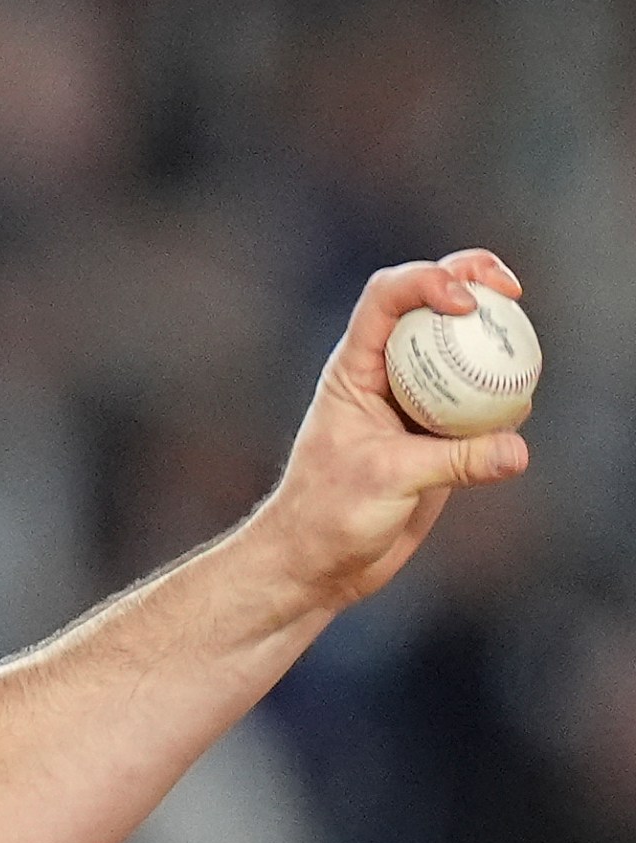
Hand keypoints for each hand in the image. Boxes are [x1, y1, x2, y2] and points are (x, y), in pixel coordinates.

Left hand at [249, 249, 531, 610]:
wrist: (319, 562)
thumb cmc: (328, 513)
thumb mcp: (388, 480)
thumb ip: (454, 461)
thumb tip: (517, 448)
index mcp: (355, 368)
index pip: (386, 299)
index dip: (426, 281)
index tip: (465, 301)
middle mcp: (387, 375)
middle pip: (429, 307)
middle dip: (470, 281)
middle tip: (509, 290)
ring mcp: (416, 403)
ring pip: (461, 351)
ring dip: (493, 337)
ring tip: (524, 344)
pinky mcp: (441, 437)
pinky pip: (481, 402)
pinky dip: (505, 394)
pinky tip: (521, 403)